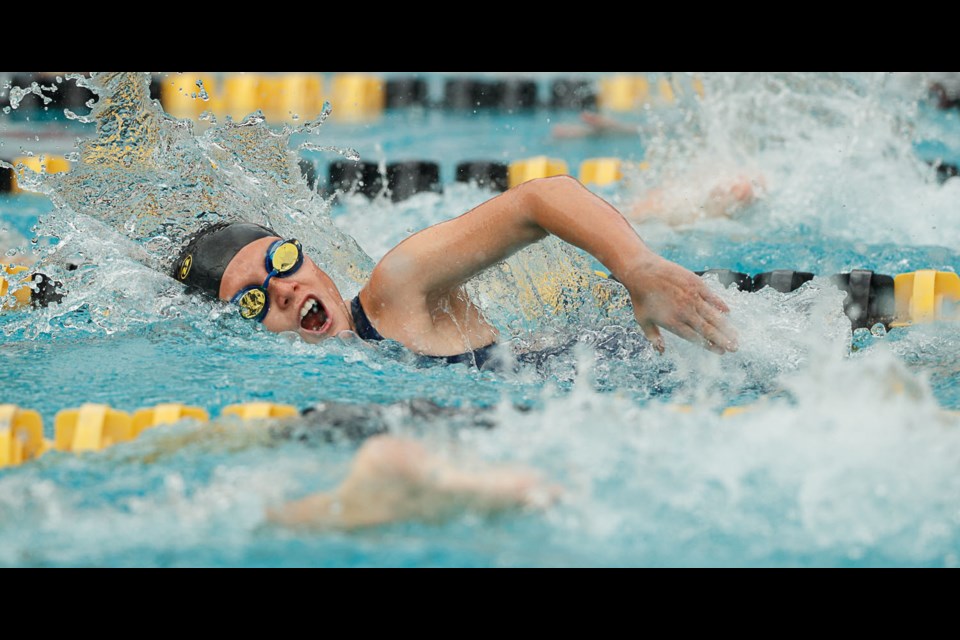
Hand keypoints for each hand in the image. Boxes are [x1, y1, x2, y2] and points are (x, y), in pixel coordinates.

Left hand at [621, 256, 738, 354]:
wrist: (642, 271)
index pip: (696, 338)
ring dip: (726, 327)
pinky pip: (712, 297)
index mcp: (673, 323)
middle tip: (735, 348)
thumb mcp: (642, 320)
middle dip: (723, 340)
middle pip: (708, 329)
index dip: (710, 346)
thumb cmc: (641, 297)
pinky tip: (728, 312)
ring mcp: (692, 297)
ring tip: (736, 336)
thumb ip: (654, 337)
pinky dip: (721, 305)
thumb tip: (661, 352)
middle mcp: (684, 312)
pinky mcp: (695, 284)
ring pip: (713, 315)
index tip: (721, 352)